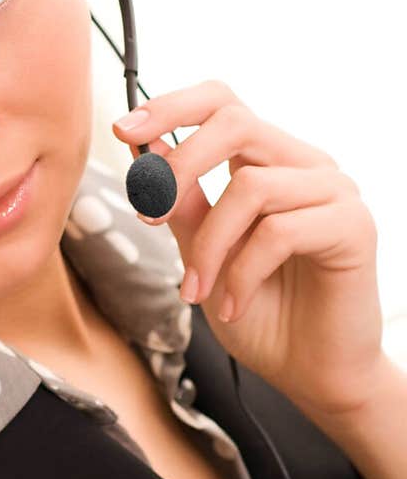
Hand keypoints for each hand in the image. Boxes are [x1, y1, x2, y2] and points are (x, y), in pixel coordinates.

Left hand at [111, 80, 386, 418]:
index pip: (222, 103)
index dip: (170, 108)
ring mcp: (334, 191)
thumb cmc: (260, 315)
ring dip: (208, 246)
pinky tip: (232, 306)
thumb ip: (181, 204)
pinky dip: (242, 274)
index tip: (124, 131)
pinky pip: (280, 231)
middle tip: (148, 215)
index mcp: (268, 162)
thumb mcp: (202, 254)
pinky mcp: (353, 226)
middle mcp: (304, 165)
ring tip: (196, 293)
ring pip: (251, 186)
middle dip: (178, 166)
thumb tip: (143, 151)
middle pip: (235, 122)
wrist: (312, 374)